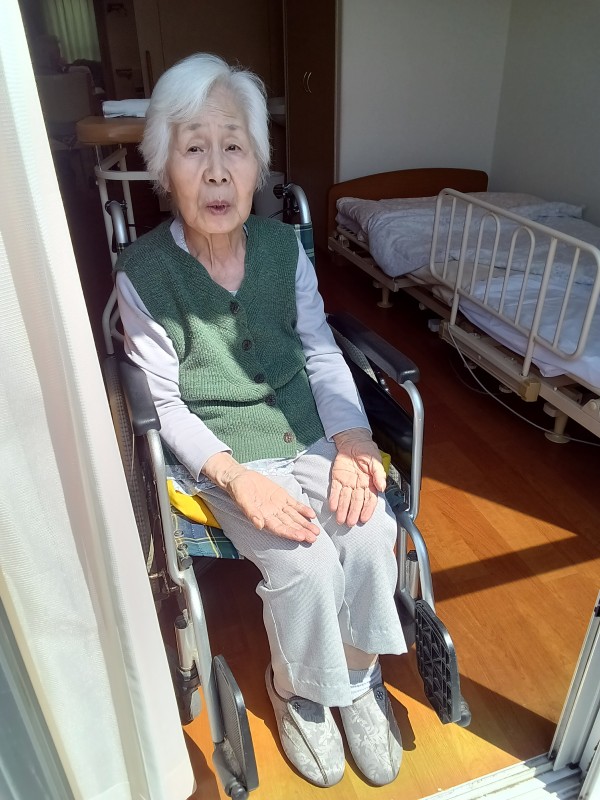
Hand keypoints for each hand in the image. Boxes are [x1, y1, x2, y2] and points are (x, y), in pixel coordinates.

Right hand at [202, 453, 319, 542]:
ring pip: (294, 517)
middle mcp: (272, 514)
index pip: (278, 528)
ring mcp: (278, 506)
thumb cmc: (238, 490)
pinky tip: (312, 515)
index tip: (300, 537)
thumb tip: (259, 525)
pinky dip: (303, 509)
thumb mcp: (242, 499)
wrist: (240, 478)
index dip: (289, 533)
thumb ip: (251, 512)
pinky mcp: (282, 496)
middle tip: (313, 538)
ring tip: (316, 531)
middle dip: (301, 531)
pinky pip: (294, 505)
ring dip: (305, 524)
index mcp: (263, 517)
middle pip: (289, 525)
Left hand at [330, 428, 385, 525]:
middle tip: (350, 523)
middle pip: (356, 502)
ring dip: (342, 510)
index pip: (370, 500)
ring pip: (345, 499)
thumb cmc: (367, 451)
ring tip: (340, 520)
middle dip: (353, 513)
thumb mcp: (376, 461)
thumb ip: (379, 474)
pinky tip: (332, 508)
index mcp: (370, 483)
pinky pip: (335, 490)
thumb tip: (382, 487)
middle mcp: (358, 486)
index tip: (363, 518)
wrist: (353, 441)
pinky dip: (333, 499)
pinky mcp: (337, 478)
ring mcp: (347, 483)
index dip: (367, 510)